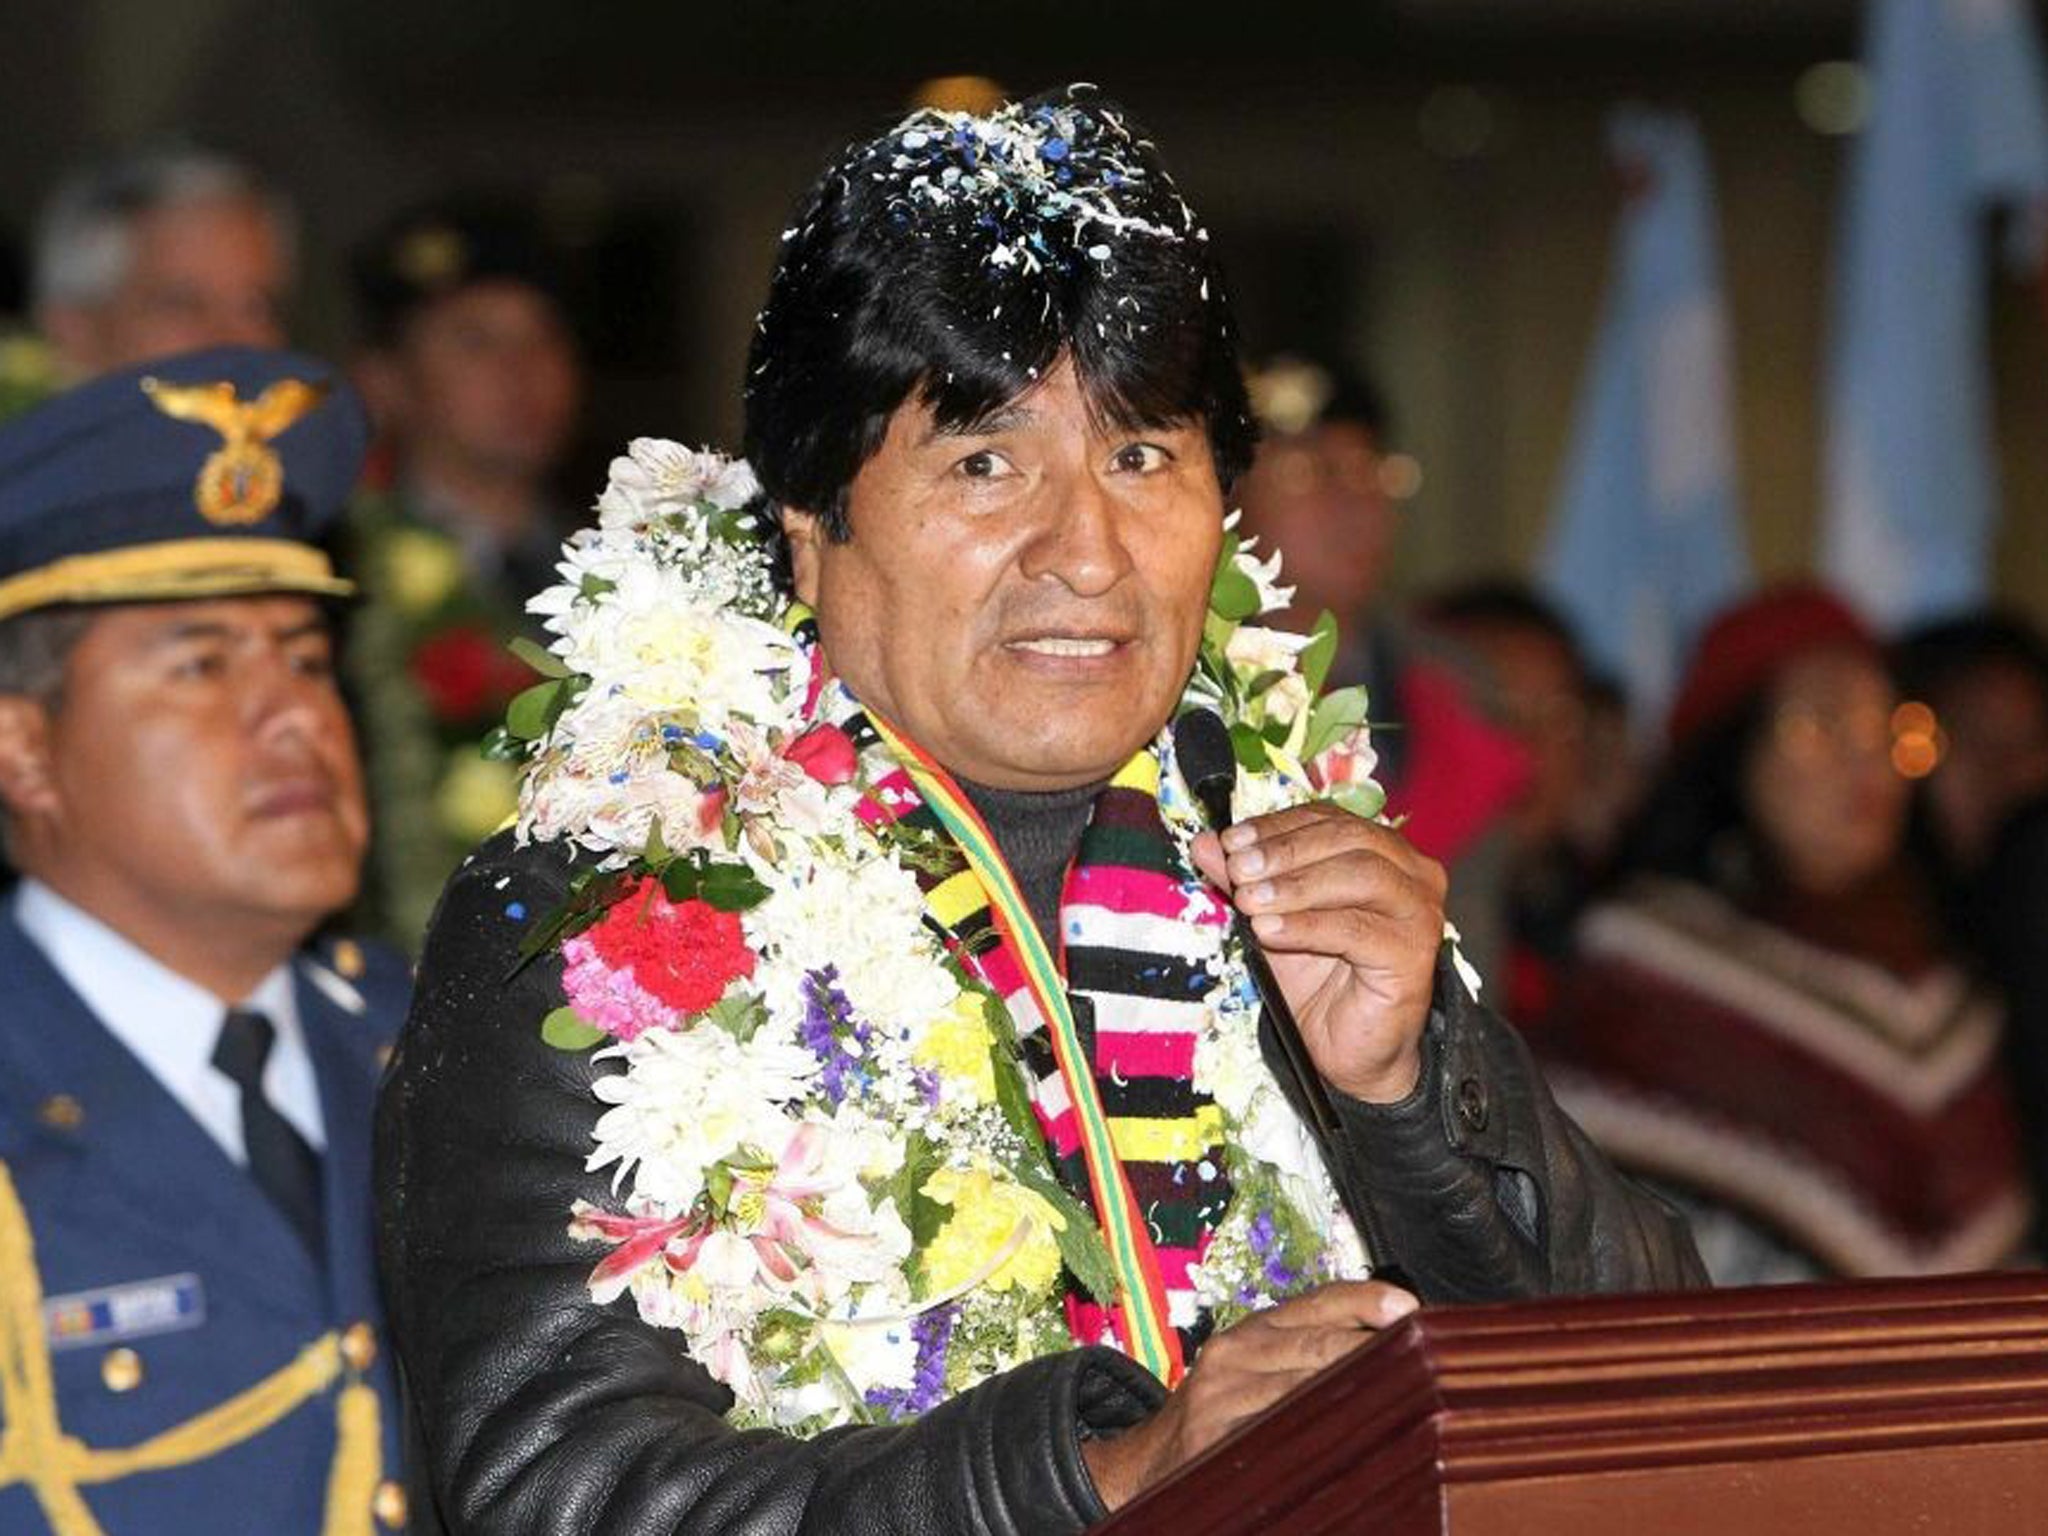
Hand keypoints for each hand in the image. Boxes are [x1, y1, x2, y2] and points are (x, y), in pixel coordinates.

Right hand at [1080, 1281, 1418, 1510]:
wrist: (1147, 1461)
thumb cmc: (1219, 1415)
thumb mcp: (1254, 1369)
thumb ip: (1307, 1353)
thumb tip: (1387, 1346)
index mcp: (1253, 1329)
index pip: (1317, 1301)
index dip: (1364, 1299)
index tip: (1407, 1305)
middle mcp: (1236, 1350)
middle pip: (1316, 1341)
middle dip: (1370, 1349)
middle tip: (1419, 1358)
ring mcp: (1222, 1392)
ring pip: (1302, 1384)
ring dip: (1352, 1390)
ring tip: (1398, 1393)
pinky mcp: (1212, 1433)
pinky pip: (1275, 1429)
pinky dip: (1313, 1430)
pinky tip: (1345, 1435)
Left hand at [1191, 804, 1446, 1102]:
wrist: (1347, 1048)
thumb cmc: (1316, 978)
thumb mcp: (1270, 918)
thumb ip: (1245, 879)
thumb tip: (1205, 842)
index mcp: (1382, 851)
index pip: (1329, 820)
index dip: (1278, 826)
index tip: (1231, 841)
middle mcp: (1412, 873)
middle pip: (1348, 839)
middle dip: (1285, 851)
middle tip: (1239, 869)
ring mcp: (1418, 912)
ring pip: (1359, 876)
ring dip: (1296, 885)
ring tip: (1250, 902)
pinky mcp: (1413, 954)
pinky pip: (1356, 929)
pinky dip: (1307, 925)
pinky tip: (1269, 931)